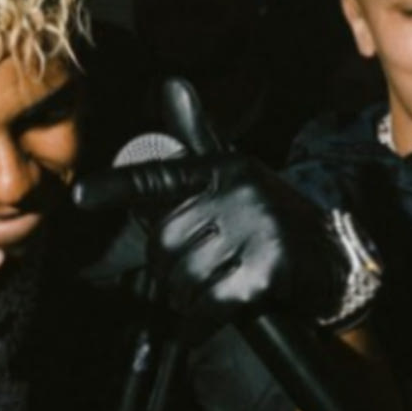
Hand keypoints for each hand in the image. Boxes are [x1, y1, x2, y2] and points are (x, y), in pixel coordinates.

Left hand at [74, 79, 347, 330]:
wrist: (335, 259)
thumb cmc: (270, 217)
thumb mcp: (235, 175)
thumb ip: (197, 140)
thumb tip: (171, 84)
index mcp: (225, 169)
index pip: (161, 178)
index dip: (117, 189)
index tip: (77, 199)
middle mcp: (241, 193)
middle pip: (165, 243)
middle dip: (169, 269)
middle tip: (193, 274)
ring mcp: (258, 231)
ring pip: (184, 278)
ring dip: (186, 297)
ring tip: (209, 292)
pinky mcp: (269, 271)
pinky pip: (210, 306)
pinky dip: (199, 324)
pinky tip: (203, 326)